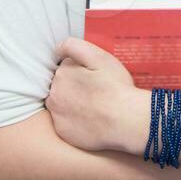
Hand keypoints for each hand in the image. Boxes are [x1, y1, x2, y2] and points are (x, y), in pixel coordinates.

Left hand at [46, 38, 148, 154]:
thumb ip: (72, 46)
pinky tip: (90, 119)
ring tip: (93, 107)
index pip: (65, 68)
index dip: (81, 71)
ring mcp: (57, 115)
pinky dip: (74, 120)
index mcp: (62, 74)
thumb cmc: (116, 87)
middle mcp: (54, 95)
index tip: (94, 78)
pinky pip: (65, 122)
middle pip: (61, 86)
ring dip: (71, 103)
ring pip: (61, 104)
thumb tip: (56, 49)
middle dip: (74, 86)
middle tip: (96, 92)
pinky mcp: (62, 132)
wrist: (127, 121)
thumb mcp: (98, 56)